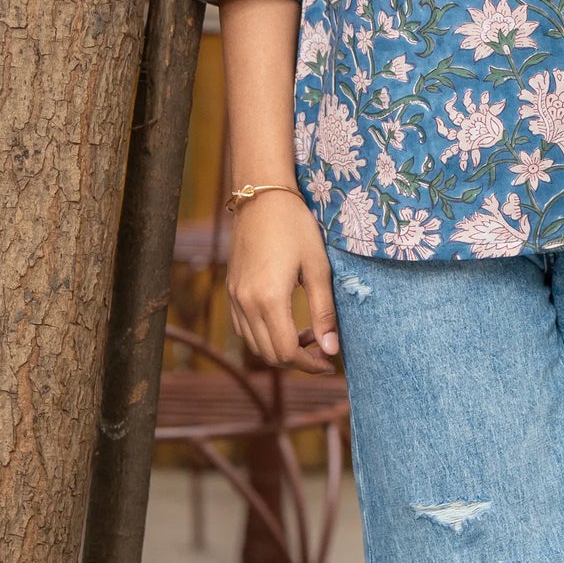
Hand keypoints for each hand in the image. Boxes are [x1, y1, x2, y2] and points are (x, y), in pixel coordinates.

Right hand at [226, 192, 340, 372]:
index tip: (330, 363)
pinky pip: (244, 328)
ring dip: (281, 350)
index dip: (311, 365)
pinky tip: (285, 323)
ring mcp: (235, 297)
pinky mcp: (231, 290)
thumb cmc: (295, 227)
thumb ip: (324, 312)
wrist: (262, 197)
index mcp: (270, 299)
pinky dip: (264, 337)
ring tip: (308, 334)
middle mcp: (246, 303)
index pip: (287, 352)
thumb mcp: (318, 268)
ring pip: (255, 345)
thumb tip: (331, 351)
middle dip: (299, 361)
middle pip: (270, 355)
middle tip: (323, 351)